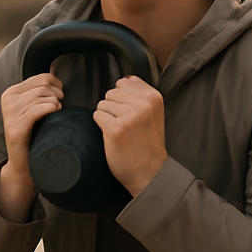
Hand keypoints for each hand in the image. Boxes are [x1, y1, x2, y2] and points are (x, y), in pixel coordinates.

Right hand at [0, 73, 62, 221]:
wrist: (24, 164)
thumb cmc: (35, 135)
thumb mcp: (34, 109)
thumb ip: (41, 92)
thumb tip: (56, 72)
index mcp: (11, 92)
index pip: (42, 78)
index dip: (58, 86)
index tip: (60, 98)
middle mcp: (8, 99)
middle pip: (44, 86)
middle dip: (58, 96)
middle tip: (59, 108)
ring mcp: (10, 112)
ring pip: (43, 97)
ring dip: (55, 105)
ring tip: (56, 114)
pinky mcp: (16, 126)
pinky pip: (38, 109)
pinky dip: (51, 110)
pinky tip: (55, 114)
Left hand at [93, 75, 167, 195]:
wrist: (150, 172)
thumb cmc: (148, 143)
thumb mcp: (153, 113)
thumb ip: (140, 95)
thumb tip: (122, 79)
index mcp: (154, 97)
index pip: (125, 81)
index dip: (123, 98)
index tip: (132, 114)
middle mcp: (143, 104)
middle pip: (111, 92)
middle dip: (114, 108)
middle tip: (127, 126)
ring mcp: (130, 116)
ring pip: (102, 104)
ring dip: (107, 118)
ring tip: (121, 131)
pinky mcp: (115, 129)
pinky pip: (97, 116)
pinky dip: (101, 127)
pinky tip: (114, 137)